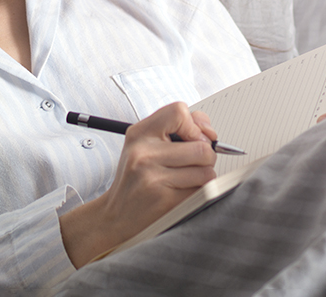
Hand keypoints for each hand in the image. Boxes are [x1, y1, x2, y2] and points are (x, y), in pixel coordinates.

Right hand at [59, 102, 217, 266]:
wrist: (115, 214)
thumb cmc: (136, 177)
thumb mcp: (146, 144)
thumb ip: (176, 128)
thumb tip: (209, 132)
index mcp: (139, 134)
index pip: (179, 112)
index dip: (194, 125)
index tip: (192, 138)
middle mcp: (144, 154)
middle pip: (202, 146)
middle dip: (206, 156)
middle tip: (192, 163)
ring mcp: (154, 178)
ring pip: (206, 171)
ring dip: (203, 176)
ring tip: (184, 179)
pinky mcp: (165, 201)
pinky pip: (201, 191)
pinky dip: (198, 192)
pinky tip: (181, 192)